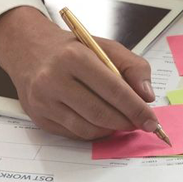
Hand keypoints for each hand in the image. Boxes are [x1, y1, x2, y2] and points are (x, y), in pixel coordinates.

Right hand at [0, 7, 157, 139]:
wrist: (30, 50)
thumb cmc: (72, 49)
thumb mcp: (106, 47)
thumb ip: (133, 67)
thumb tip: (146, 96)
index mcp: (74, 57)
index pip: (114, 90)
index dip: (137, 109)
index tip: (152, 120)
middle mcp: (54, 79)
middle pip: (100, 113)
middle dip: (127, 122)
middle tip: (141, 123)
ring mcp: (44, 101)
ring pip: (87, 128)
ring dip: (111, 130)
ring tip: (123, 121)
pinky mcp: (39, 117)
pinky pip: (74, 134)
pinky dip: (94, 132)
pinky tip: (102, 123)